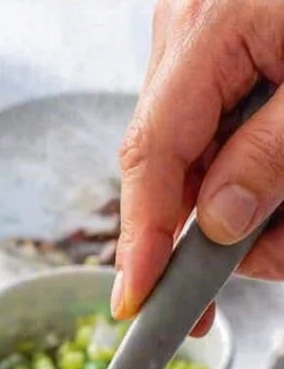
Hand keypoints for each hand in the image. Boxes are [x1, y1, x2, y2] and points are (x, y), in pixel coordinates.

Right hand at [114, 0, 283, 332]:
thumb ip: (270, 156)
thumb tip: (219, 224)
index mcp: (205, 28)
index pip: (152, 153)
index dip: (143, 236)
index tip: (141, 298)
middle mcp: (188, 32)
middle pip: (171, 163)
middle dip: (215, 224)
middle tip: (273, 256)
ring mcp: (204, 39)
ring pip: (200, 154)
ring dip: (248, 198)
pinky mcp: (230, 47)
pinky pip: (224, 129)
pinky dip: (258, 163)